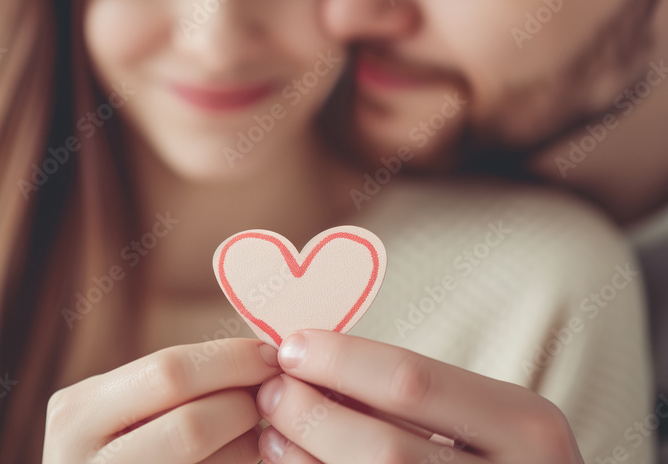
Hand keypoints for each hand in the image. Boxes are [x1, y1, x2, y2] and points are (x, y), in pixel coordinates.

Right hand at [43, 338, 278, 462]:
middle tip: (268, 398)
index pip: (168, 371)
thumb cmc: (114, 445)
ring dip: (248, 444)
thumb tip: (257, 356)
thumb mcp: (116, 408)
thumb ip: (168, 383)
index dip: (229, 360)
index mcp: (75, 413)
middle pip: (191, 425)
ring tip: (255, 431)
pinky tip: (241, 456)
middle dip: (242, 405)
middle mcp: (82, 463)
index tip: (267, 356)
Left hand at [255, 329, 583, 463]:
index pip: (411, 381)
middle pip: (384, 448)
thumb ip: (409, 391)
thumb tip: (307, 359)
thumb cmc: (495, 456)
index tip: (291, 347)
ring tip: (274, 434)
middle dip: (312, 415)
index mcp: (526, 426)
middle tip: (271, 393)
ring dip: (305, 459)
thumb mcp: (480, 417)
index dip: (338, 361)